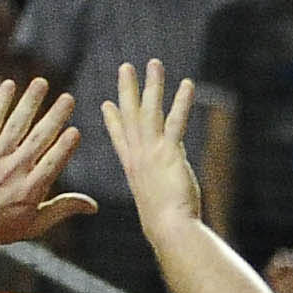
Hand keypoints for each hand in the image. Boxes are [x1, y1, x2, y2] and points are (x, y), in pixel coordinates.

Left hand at [0, 77, 95, 259]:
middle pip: (39, 138)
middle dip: (55, 116)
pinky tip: (8, 86)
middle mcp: (14, 170)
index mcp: (32, 190)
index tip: (76, 130)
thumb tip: (93, 205)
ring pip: (16, 124)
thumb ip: (63, 209)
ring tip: (42, 83)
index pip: (53, 162)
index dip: (65, 146)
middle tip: (68, 98)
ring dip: (30, 102)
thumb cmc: (1, 228)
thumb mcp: (36, 224)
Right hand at [102, 60, 202, 237]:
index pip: (120, 138)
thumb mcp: (154, 208)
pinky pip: (176, 121)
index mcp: (132, 168)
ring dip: (152, 85)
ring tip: (153, 63)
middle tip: (125, 67)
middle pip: (129, 115)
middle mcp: (138, 155)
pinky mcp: (169, 152)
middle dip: (127, 89)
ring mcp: (151, 151)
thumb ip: (156, 199)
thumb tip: (160, 207)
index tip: (106, 103)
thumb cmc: (164, 227)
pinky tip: (186, 84)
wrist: (168, 229)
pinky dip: (181, 102)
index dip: (113, 120)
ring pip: (149, 110)